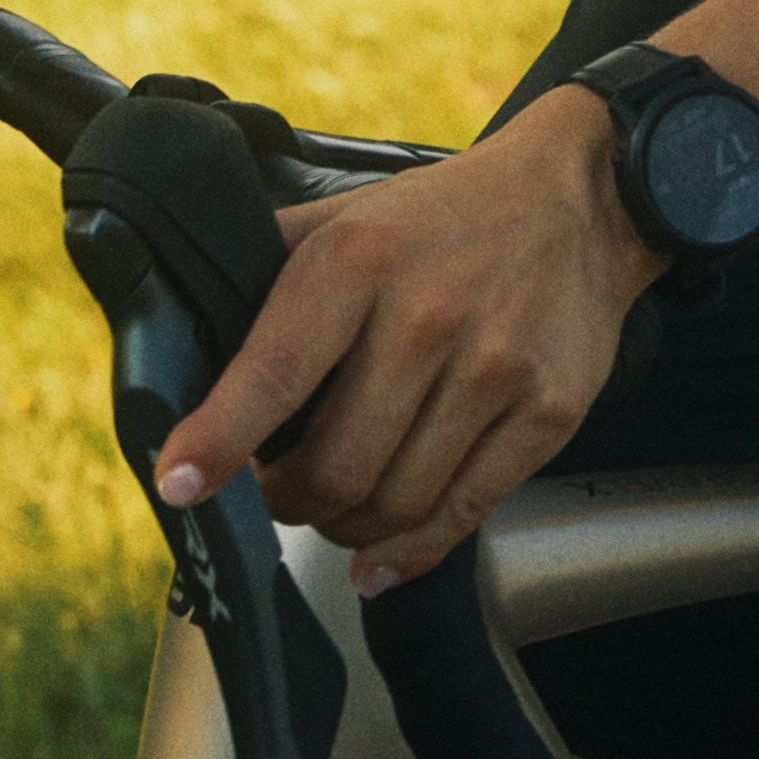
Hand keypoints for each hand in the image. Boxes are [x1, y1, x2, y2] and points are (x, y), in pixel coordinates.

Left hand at [145, 94, 647, 585]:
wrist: (579, 200)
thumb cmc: (443, 218)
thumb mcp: (345, 215)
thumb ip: (266, 272)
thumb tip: (185, 340)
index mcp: (360, 259)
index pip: (275, 370)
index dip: (220, 437)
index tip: (179, 484)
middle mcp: (429, 315)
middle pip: (337, 466)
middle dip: (289, 501)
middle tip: (279, 493)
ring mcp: (496, 369)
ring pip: (395, 503)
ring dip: (345, 528)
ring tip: (333, 509)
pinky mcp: (549, 413)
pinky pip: (463, 513)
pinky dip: (408, 554)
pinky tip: (379, 558)